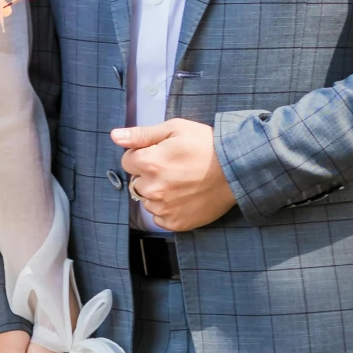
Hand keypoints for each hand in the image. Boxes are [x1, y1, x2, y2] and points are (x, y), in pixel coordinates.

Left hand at [111, 118, 236, 232]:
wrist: (237, 169)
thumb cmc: (207, 145)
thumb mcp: (175, 129)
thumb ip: (141, 134)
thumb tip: (115, 136)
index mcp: (150, 163)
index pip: (127, 161)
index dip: (143, 154)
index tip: (160, 153)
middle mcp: (153, 189)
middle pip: (136, 182)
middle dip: (149, 174)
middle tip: (173, 168)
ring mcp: (164, 208)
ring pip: (147, 201)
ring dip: (157, 193)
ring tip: (181, 183)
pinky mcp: (176, 222)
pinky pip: (160, 217)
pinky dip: (167, 209)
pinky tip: (183, 197)